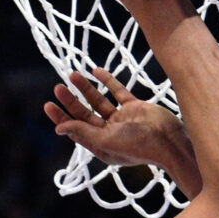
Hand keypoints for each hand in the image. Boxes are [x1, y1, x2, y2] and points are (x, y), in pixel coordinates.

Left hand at [44, 68, 196, 187]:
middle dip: (71, 101)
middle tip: (57, 87)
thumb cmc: (139, 146)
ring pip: (99, 102)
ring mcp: (122, 119)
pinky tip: (96, 71)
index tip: (48, 105)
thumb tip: (58, 128)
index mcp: (101, 146)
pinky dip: (108, 82)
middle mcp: (109, 133)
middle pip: (84, 115)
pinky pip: (118, 92)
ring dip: (86, 89)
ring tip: (72, 75)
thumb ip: (83, 132)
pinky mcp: (134, 107)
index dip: (61, 118)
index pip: (75, 130)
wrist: (170, 141)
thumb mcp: (106, 140)